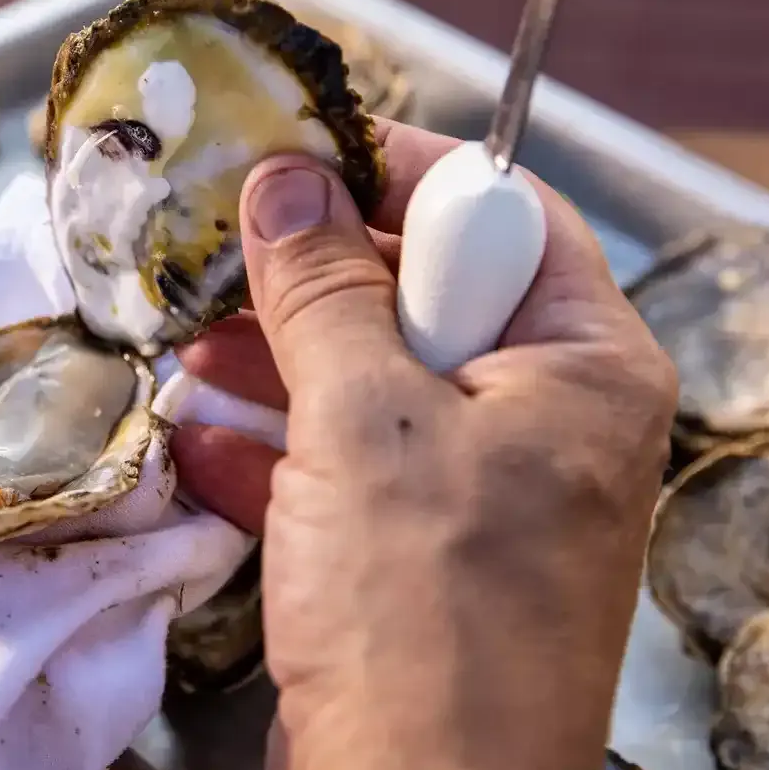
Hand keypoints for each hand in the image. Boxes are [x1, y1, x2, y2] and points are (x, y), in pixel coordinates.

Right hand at [172, 120, 677, 769]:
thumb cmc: (424, 619)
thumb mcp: (367, 421)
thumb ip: (325, 288)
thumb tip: (288, 178)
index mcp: (585, 364)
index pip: (496, 212)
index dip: (392, 173)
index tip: (291, 151)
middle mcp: (549, 419)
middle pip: (424, 294)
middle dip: (310, 278)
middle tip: (211, 246)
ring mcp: (485, 492)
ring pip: (373, 384)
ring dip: (277, 363)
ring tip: (184, 339)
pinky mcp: (420, 555)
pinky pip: (350, 468)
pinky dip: (277, 450)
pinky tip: (197, 438)